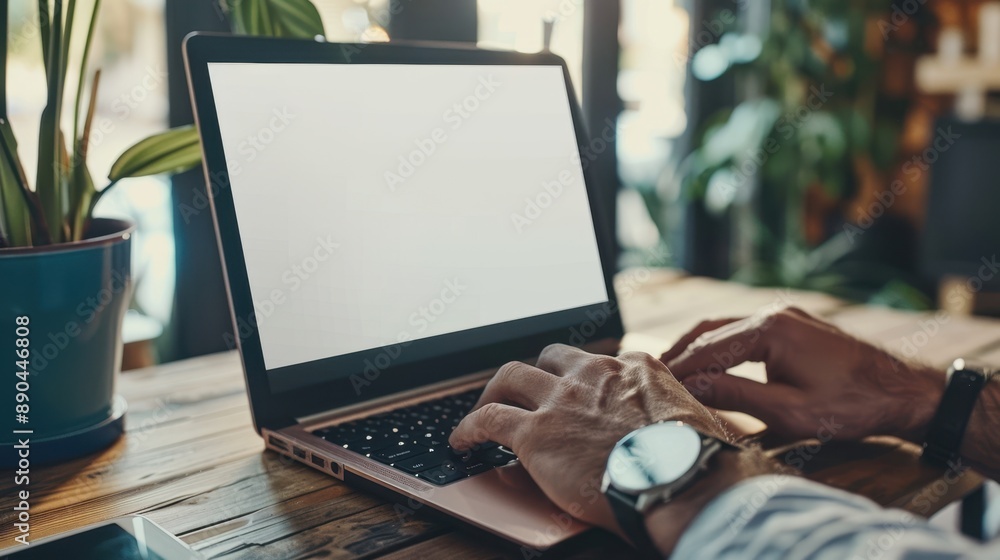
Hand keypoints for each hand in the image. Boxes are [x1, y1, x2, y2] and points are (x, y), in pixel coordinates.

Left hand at [449, 345, 728, 535]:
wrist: (679, 480)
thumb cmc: (699, 461)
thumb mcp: (701, 421)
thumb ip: (681, 414)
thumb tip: (689, 431)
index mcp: (636, 367)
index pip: (599, 364)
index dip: (582, 382)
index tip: (577, 397)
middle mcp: (594, 373)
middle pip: (549, 358)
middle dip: (534, 375)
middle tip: (525, 395)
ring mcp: (562, 399)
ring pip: (510, 377)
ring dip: (493, 393)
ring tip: (483, 410)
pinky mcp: (535, 432)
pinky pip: (488, 420)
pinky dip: (469, 427)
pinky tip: (462, 441)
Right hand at [661, 307, 944, 443]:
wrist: (902, 391)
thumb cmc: (850, 405)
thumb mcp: (787, 409)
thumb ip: (734, 395)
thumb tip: (691, 387)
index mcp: (768, 330)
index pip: (707, 348)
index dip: (678, 368)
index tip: (654, 384)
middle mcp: (774, 314)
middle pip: (710, 330)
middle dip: (680, 351)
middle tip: (653, 372)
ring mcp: (786, 315)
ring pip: (727, 326)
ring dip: (699, 346)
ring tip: (674, 368)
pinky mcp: (796, 325)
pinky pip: (747, 330)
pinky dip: (722, 344)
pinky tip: (712, 361)